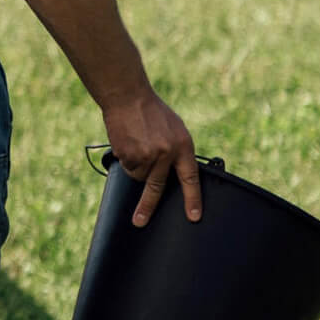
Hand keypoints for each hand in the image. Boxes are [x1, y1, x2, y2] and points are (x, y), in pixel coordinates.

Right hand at [100, 93, 200, 226]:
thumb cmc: (152, 111)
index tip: (194, 217)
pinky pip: (127, 166)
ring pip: (139, 175)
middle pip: (156, 187)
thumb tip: (173, 171)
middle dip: (147, 206)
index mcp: (182, 146)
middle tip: (139, 221)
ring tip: (137, 146)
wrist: (128, 97)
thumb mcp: (174, 129)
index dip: (192, 200)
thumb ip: (176, 150)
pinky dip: (126, 159)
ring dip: (137, 166)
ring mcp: (145, 155)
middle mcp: (165, 153)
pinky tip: (128, 142)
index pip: (190, 178)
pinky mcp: (127, 154)